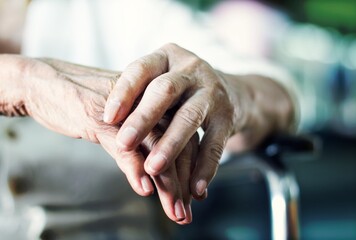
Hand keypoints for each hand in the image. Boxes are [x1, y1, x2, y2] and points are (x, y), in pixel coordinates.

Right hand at [9, 56, 196, 222]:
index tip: (195, 198)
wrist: (46, 84)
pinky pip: (123, 146)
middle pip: (178, 145)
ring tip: (173, 211)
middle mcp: (148, 103)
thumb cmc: (87, 106)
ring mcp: (125, 110)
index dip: (193, 171)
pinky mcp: (100, 116)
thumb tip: (153, 179)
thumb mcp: (121, 125)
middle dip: (183, 184)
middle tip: (184, 214)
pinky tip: (144, 189)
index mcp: (157, 103)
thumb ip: (139, 143)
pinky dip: (135, 169)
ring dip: (167, 184)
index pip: (186, 138)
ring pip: (156, 149)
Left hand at [103, 43, 236, 198]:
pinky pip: (215, 143)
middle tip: (123, 144)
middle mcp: (190, 69)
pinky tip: (195, 188)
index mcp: (167, 57)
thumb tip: (101, 124)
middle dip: (143, 118)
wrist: (228, 91)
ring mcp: (212, 91)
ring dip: (171, 145)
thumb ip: (138, 96)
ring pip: (189, 118)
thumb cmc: (180, 90)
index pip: (141, 70)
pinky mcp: (228, 115)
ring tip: (154, 168)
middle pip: (164, 91)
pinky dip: (205, 167)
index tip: (106, 118)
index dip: (124, 92)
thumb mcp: (160, 80)